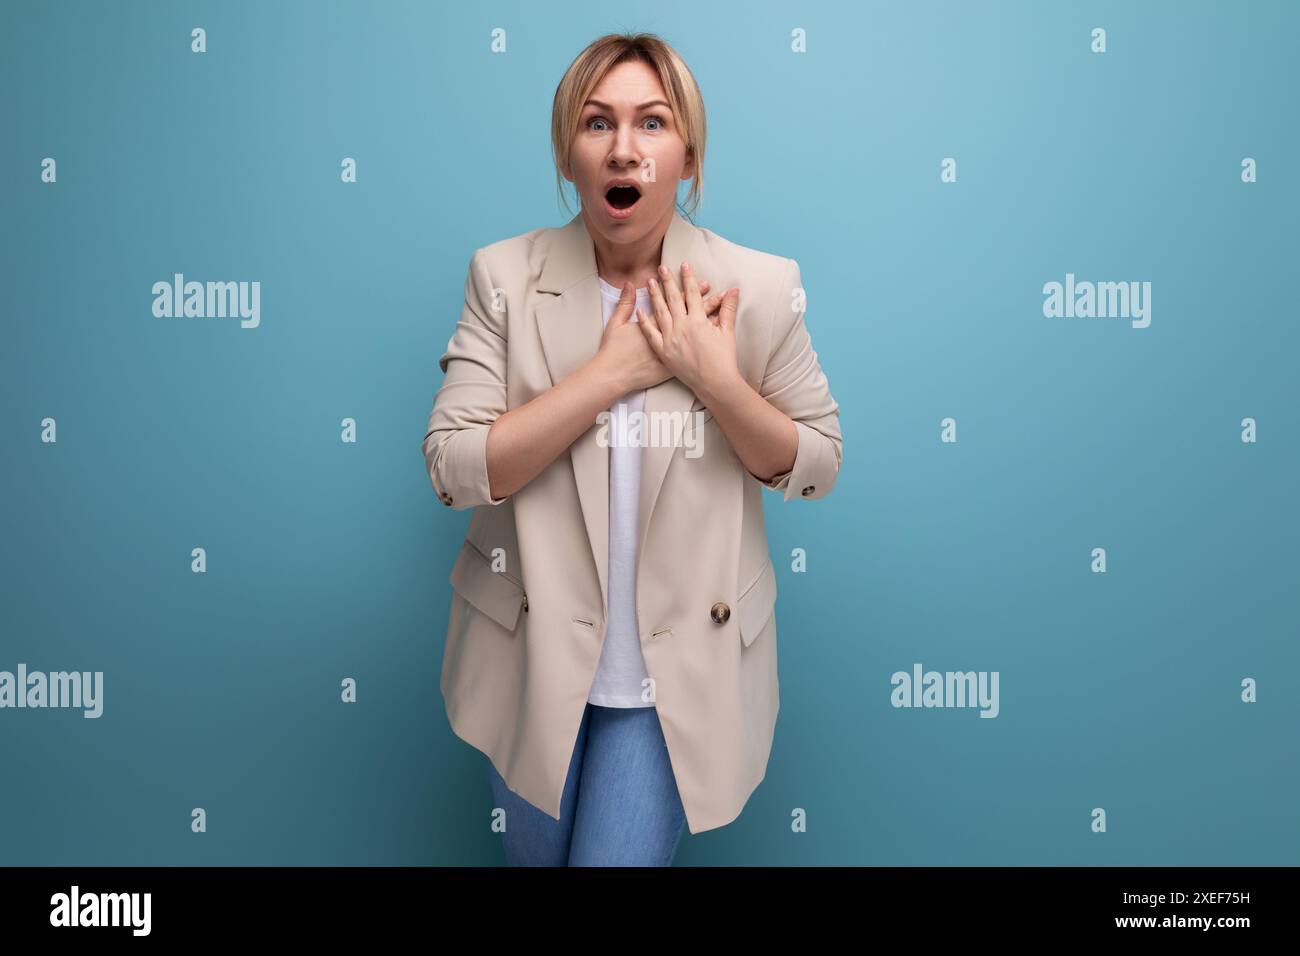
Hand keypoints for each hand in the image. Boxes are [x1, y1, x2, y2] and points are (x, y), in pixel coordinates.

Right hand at [594, 277, 725, 391]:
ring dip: (708, 318)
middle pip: (688, 315)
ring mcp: (671, 352)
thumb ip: (624, 303)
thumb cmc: (613, 351)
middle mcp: (666, 337)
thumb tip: (629, 283)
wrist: (614, 376)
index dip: (688, 291)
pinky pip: (693, 353)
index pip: (676, 303)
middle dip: (702, 300)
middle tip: (712, 288)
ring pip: (695, 333)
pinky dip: (705, 343)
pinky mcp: (672, 366)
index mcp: (655, 324)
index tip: (699, 281)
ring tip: (720, 305)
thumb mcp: (615, 324)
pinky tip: (716, 335)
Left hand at [639, 262, 740, 404]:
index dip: (688, 278)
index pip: (691, 293)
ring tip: (649, 282)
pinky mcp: (664, 353)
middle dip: (667, 281)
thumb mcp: (727, 332)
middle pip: (672, 299)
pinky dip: (645, 322)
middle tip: (661, 268)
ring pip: (659, 312)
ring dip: (654, 296)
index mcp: (698, 321)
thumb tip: (734, 290)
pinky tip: (640, 311)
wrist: (715, 384)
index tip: (684, 265)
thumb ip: (728, 309)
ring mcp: (671, 340)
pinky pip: (651, 334)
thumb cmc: (724, 359)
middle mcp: (682, 327)